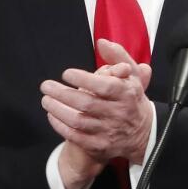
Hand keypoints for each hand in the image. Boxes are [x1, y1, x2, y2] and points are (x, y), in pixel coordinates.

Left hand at [40, 39, 154, 181]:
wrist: (142, 133)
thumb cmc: (131, 98)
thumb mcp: (132, 75)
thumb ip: (118, 56)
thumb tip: (101, 42)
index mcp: (127, 93)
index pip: (105, 86)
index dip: (84, 79)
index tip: (66, 73)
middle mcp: (118, 113)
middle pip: (87, 104)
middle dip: (62, 94)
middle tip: (46, 85)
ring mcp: (108, 131)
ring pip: (78, 121)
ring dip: (57, 110)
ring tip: (45, 99)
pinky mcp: (99, 145)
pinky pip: (75, 137)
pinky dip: (60, 126)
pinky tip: (52, 115)